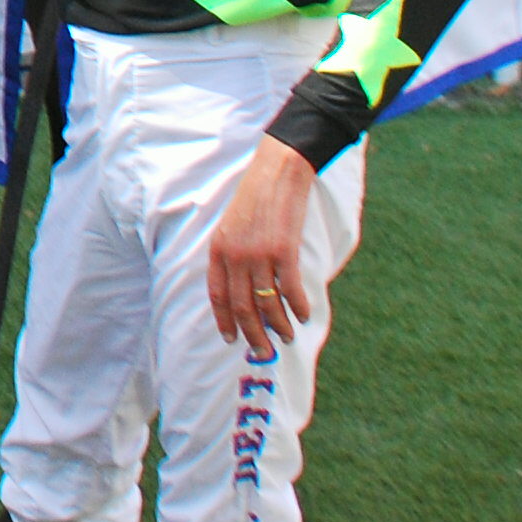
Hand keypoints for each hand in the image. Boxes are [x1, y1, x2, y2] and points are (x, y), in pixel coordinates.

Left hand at [207, 136, 318, 357]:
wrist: (277, 171)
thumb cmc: (255, 197)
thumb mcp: (231, 225)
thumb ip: (232, 254)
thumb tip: (242, 288)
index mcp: (219, 249)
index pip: (217, 295)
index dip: (225, 321)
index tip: (232, 340)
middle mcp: (236, 256)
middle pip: (242, 307)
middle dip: (253, 334)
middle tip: (263, 351)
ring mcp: (259, 254)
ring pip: (267, 303)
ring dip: (279, 325)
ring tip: (287, 337)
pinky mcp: (284, 250)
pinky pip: (290, 289)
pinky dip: (299, 306)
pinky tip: (304, 315)